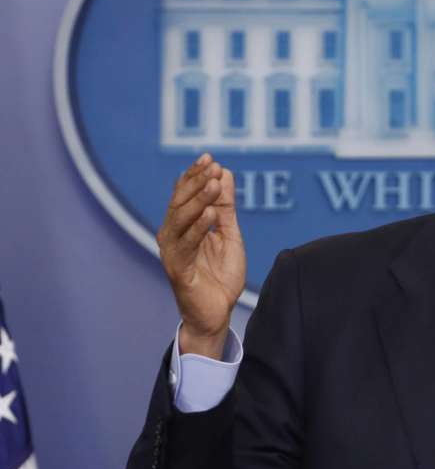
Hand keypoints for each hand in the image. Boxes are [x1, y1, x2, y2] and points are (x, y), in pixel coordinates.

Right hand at [157, 154, 245, 358]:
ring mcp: (173, 252)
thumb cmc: (220, 274)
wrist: (217, 312)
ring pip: (181, 219)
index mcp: (182, 225)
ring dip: (198, 199)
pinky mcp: (178, 269)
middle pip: (180, 202)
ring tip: (214, 184)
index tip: (209, 157)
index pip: (185, 194)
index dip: (195, 175)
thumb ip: (225, 206)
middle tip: (213, 166)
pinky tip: (211, 213)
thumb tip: (224, 173)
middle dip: (196, 182)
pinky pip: (186, 244)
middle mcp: (172, 235)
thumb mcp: (229, 233)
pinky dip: (199, 227)